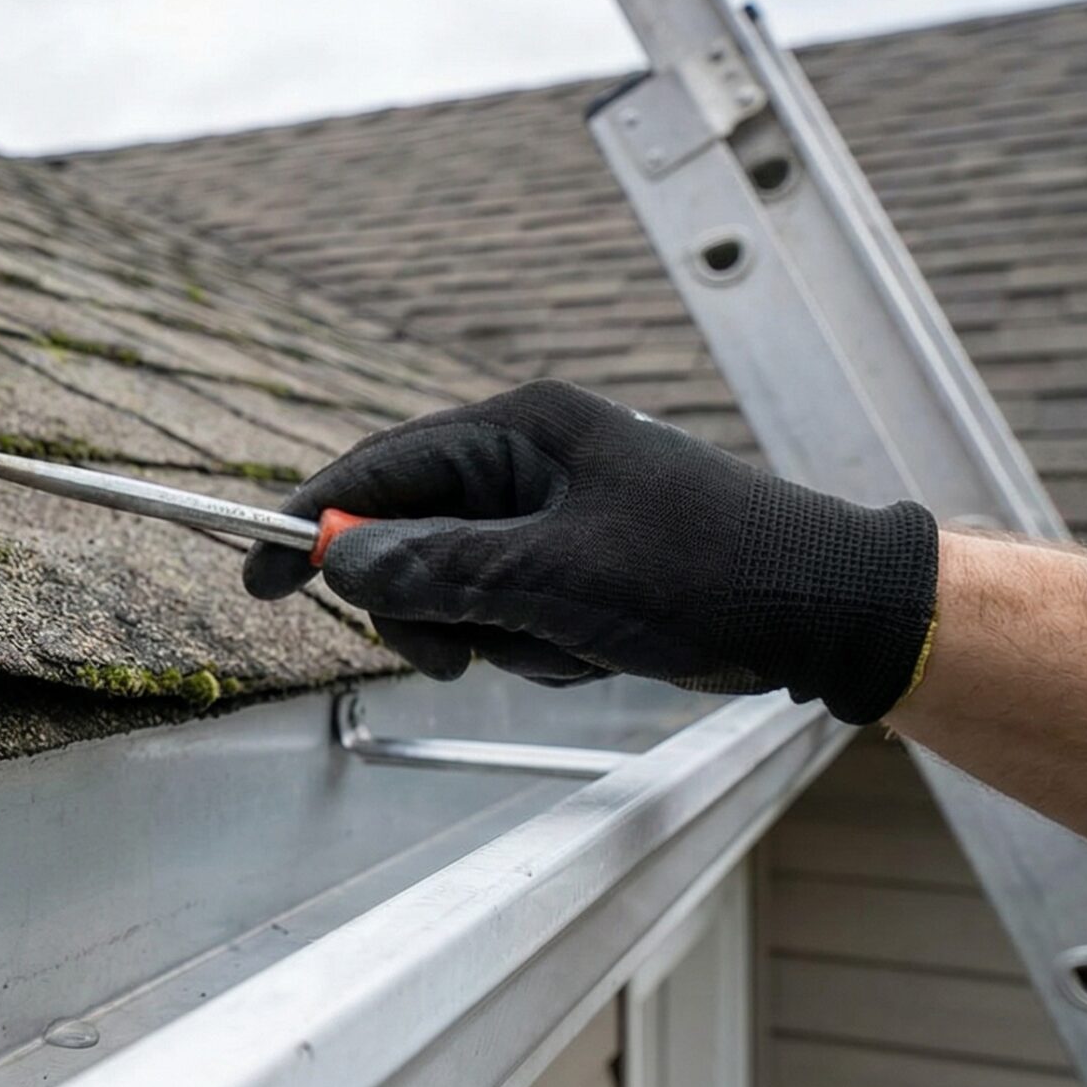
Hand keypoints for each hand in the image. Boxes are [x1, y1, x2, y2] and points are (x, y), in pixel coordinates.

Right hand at [244, 380, 939, 723]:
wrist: (829, 611)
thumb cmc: (713, 573)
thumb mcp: (559, 578)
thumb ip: (439, 570)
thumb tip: (338, 563)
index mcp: (522, 430)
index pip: (380, 469)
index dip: (311, 522)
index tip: (257, 575)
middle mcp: (530, 460)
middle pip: (409, 535)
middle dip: (427, 605)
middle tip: (454, 656)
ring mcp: (554, 513)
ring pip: (456, 586)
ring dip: (496, 634)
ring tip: (567, 646)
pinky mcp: (578, 563)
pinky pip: (508, 611)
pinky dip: (537, 646)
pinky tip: (596, 651)